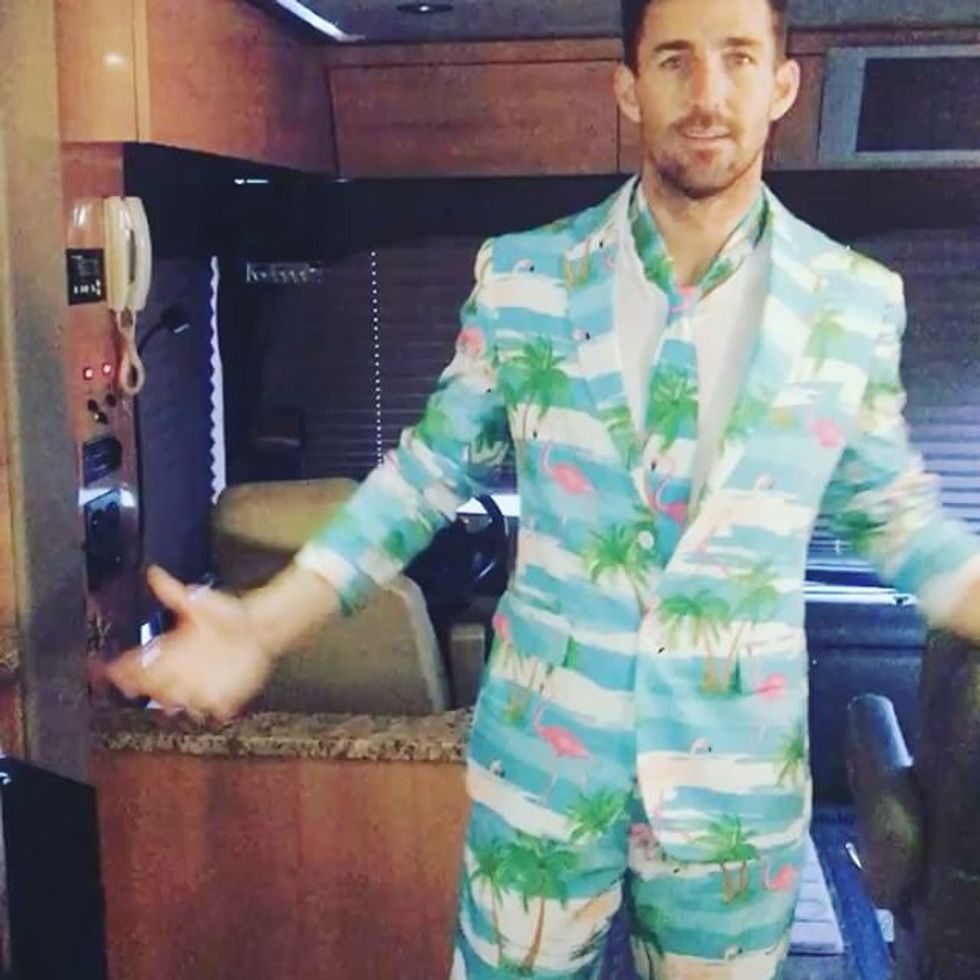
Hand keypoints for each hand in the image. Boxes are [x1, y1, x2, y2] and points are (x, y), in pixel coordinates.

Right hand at [105, 566, 276, 720]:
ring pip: (180, 703)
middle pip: (154, 689)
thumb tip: (153, 572)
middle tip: (149, 682)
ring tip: (177, 694)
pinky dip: (215, 707)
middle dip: (149, 688)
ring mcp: (200, 686)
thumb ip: (174, 592)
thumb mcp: (197, 602)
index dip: (124, 669)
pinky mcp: (224, 695)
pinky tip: (215, 702)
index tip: (115, 668)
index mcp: (169, 651)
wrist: (258, 627)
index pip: (137, 664)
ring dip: (178, 700)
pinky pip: (215, 709)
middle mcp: (180, 673)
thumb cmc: (225, 615)